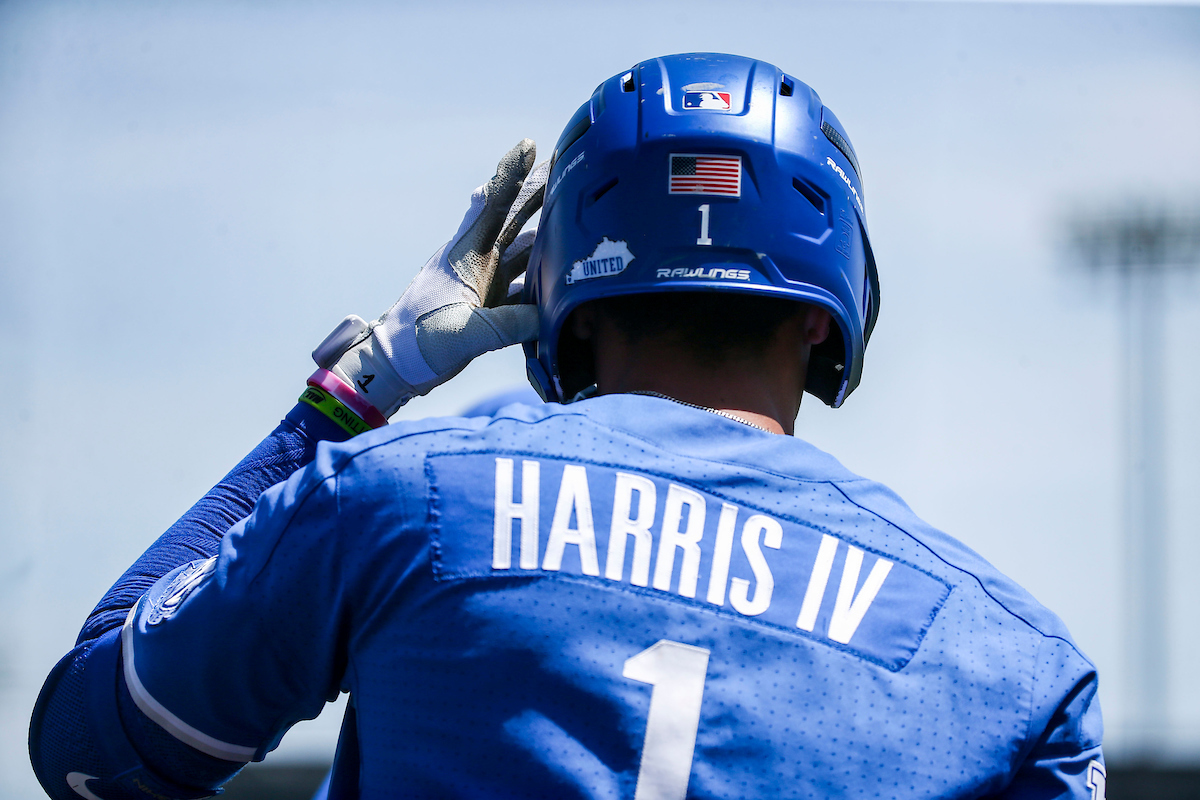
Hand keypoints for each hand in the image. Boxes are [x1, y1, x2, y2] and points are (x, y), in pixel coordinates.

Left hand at [312, 140, 548, 416]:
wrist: (396, 364)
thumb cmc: (418, 343)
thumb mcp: (465, 333)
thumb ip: (508, 324)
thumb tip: (549, 316)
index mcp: (466, 255)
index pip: (491, 204)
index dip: (510, 173)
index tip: (528, 144)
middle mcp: (477, 261)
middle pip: (512, 217)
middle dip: (537, 191)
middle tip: (564, 166)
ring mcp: (483, 281)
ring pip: (522, 248)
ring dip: (546, 232)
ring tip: (573, 215)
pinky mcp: (488, 303)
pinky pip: (524, 284)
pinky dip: (543, 277)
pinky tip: (564, 275)